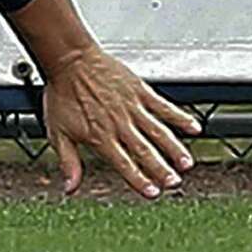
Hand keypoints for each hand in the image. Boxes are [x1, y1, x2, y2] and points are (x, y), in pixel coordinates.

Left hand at [42, 46, 200, 199]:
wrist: (69, 58)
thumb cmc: (62, 92)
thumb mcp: (57, 131)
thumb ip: (68, 161)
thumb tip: (69, 188)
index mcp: (100, 136)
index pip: (123, 164)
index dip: (139, 179)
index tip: (153, 193)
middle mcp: (119, 123)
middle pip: (144, 150)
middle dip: (161, 169)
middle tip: (175, 183)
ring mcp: (131, 106)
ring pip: (157, 131)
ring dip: (173, 148)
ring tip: (186, 163)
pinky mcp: (138, 90)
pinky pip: (163, 106)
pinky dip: (179, 117)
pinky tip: (193, 127)